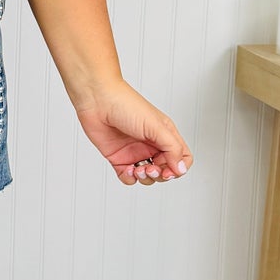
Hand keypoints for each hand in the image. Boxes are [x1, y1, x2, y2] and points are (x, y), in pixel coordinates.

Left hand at [74, 81, 193, 186]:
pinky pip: (128, 177)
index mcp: (164, 135)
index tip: (169, 170)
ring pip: (148, 177)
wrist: (97, 100)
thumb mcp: (156, 126)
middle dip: (160, 175)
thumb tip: (181, 168)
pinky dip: (129, 178)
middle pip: (165, 170)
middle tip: (151, 168)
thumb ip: (172, 148)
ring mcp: (135, 152)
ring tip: (138, 169)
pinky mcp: (118, 158)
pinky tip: (126, 168)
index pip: (182, 158)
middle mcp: (151, 144)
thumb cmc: (126, 104)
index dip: (178, 168)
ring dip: (145, 178)